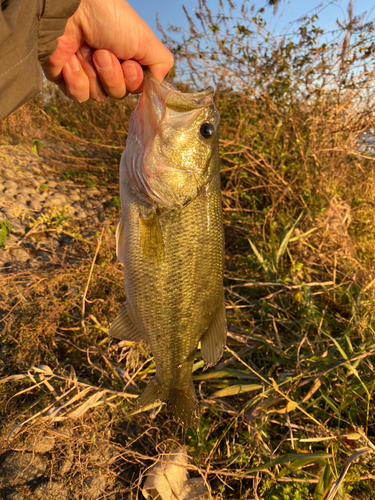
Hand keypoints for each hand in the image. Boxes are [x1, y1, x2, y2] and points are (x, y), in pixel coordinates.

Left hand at [42, 0, 173, 101]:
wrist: (71, 9)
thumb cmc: (110, 18)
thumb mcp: (146, 40)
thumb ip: (161, 64)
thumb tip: (157, 86)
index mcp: (126, 58)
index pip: (135, 88)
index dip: (133, 80)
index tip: (128, 62)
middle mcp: (107, 66)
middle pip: (118, 94)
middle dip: (112, 75)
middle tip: (103, 52)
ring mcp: (85, 72)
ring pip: (98, 96)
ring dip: (94, 74)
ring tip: (87, 50)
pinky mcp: (64, 77)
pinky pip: (77, 95)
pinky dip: (76, 78)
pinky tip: (71, 59)